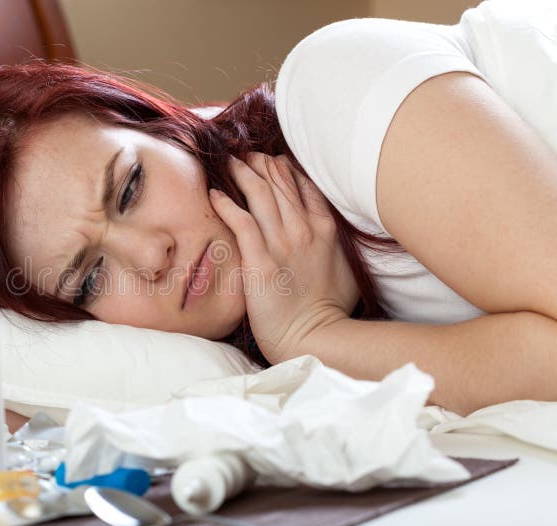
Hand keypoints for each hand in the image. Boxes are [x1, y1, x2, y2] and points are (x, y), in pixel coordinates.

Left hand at [209, 153, 355, 363]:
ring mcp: (282, 243)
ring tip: (230, 163)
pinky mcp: (260, 261)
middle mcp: (304, 229)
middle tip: (247, 154)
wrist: (315, 336)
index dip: (286, 168)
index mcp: (325, 228)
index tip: (272, 160)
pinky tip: (215, 194)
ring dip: (244, 174)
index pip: (304, 185)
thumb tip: (328, 231)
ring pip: (261, 195)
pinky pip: (241, 223)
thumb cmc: (330, 309)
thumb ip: (336, 242)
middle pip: (280, 183)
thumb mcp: (346, 267)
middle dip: (262, 164)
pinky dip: (227, 205)